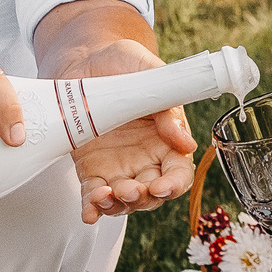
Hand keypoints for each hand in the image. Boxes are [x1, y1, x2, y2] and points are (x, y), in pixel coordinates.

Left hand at [45, 31, 197, 223]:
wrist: (86, 59)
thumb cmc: (123, 64)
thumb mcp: (150, 74)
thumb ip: (168, 106)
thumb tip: (185, 142)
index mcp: (167, 141)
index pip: (179, 173)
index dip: (174, 184)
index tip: (161, 186)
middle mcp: (145, 159)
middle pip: (151, 194)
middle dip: (142, 198)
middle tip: (129, 190)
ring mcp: (117, 167)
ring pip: (123, 200)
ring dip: (116, 206)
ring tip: (104, 196)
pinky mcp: (90, 168)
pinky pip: (93, 194)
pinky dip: (92, 207)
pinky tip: (89, 212)